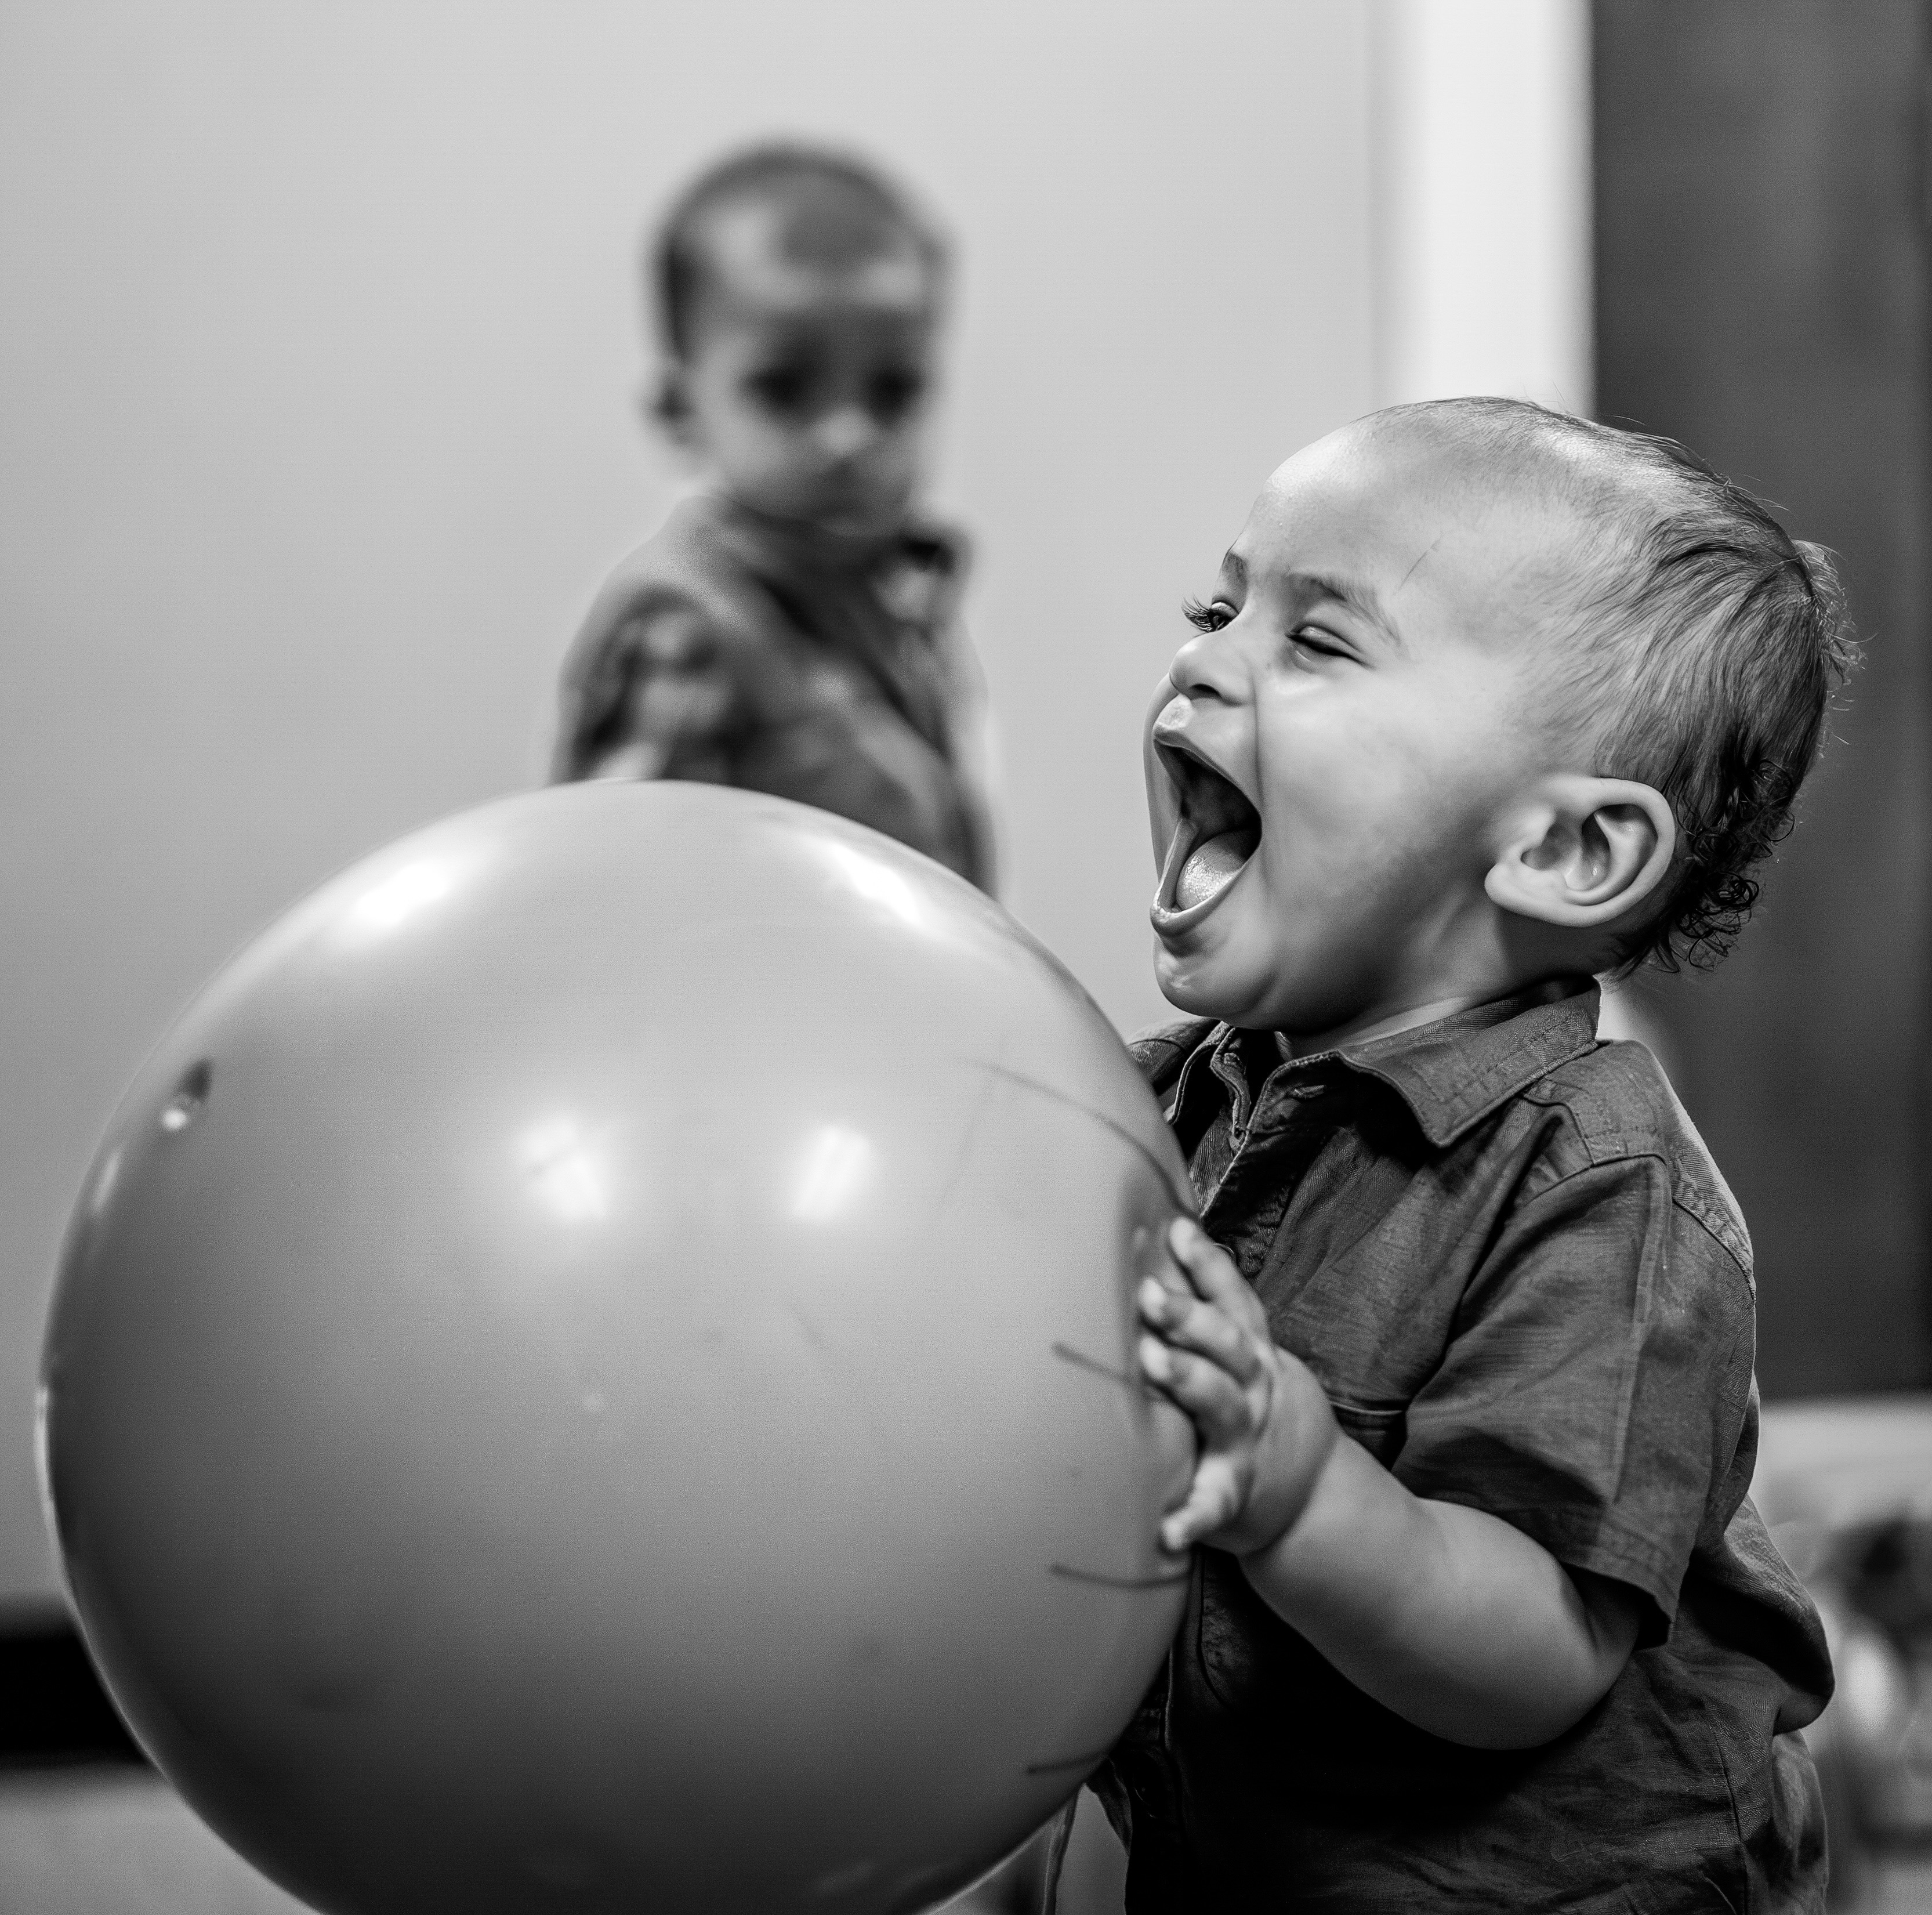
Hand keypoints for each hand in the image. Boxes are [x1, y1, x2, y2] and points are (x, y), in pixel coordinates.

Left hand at [1137, 1217, 1337, 1556]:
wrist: (1312, 1498)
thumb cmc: (1257, 1408)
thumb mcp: (1250, 1357)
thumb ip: (1214, 1310)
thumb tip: (1166, 1235)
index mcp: (1252, 1356)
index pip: (1234, 1301)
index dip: (1208, 1265)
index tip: (1176, 1230)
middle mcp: (1252, 1391)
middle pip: (1226, 1345)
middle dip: (1190, 1316)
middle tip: (1149, 1294)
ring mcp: (1243, 1442)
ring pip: (1220, 1404)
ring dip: (1188, 1381)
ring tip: (1151, 1364)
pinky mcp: (1230, 1495)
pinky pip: (1211, 1505)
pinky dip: (1191, 1519)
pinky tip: (1166, 1531)